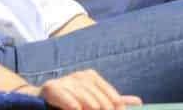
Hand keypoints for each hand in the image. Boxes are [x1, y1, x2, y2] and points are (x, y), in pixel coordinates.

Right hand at [26, 70, 140, 109]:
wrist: (43, 99)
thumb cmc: (73, 101)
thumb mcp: (94, 99)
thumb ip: (114, 100)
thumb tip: (139, 102)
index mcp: (92, 77)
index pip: (109, 93)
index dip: (115, 105)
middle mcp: (80, 76)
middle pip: (97, 95)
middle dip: (103, 107)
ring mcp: (65, 80)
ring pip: (82, 95)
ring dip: (89, 106)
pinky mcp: (51, 87)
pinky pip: (63, 95)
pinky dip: (71, 103)